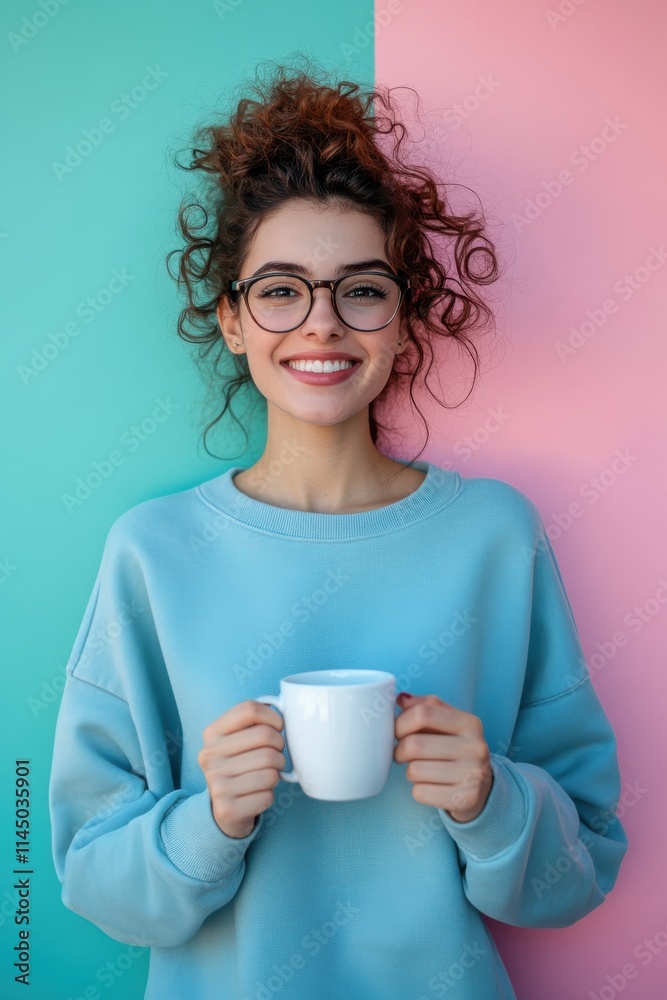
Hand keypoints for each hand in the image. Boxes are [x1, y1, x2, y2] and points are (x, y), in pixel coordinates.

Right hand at [198, 700, 285, 838]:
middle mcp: (209, 756)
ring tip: (268, 775)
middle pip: (265, 736)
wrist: (223, 810)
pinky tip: (259, 794)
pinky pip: (268, 794)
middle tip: (276, 755)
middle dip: (280, 747)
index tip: (278, 727)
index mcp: (212, 733)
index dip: (273, 716)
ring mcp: (216, 783)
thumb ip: (254, 722)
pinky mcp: (227, 809)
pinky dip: (270, 794)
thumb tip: (283, 707)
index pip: (249, 709)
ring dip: (277, 773)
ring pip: (271, 768)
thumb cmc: (239, 767)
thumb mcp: (236, 740)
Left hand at [394, 693, 493, 822]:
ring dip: (410, 772)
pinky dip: (418, 790)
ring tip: (421, 769)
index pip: (422, 714)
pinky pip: (420, 793)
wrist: (481, 786)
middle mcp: (475, 747)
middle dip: (398, 750)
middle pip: (414, 745)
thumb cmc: (455, 748)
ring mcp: (473, 775)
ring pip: (414, 771)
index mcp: (469, 723)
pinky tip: (431, 786)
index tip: (398, 732)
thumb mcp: (447, 722)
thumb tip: (400, 698)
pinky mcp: (465, 799)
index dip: (400, 723)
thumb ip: (425, 706)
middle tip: (401, 754)